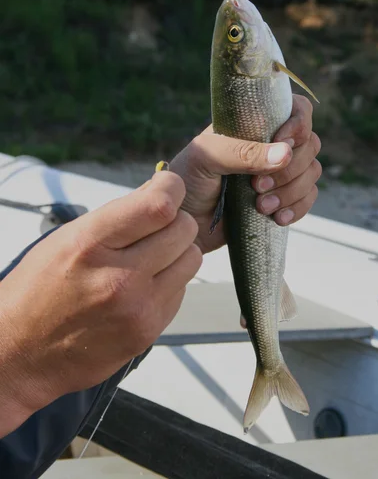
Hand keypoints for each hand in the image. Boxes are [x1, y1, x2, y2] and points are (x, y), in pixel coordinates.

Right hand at [0, 171, 201, 436]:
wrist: (22, 353)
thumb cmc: (39, 289)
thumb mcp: (67, 238)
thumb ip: (118, 215)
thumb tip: (161, 188)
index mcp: (90, 245)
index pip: (159, 206)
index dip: (172, 188)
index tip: (169, 187)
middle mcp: (118, 278)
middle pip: (184, 229)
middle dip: (176, 220)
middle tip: (158, 226)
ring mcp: (137, 309)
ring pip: (192, 258)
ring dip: (178, 251)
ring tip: (151, 257)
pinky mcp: (148, 331)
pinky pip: (182, 289)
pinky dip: (170, 281)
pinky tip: (143, 286)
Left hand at [170, 94, 320, 253]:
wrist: (180, 223)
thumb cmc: (186, 181)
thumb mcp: (206, 158)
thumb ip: (242, 152)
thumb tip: (285, 153)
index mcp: (254, 124)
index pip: (295, 110)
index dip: (298, 125)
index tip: (283, 143)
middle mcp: (270, 145)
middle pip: (310, 144)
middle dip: (290, 169)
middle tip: (257, 186)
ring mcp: (278, 173)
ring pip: (311, 172)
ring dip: (292, 191)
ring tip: (261, 207)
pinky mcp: (282, 199)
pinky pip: (308, 198)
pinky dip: (298, 208)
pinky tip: (277, 218)